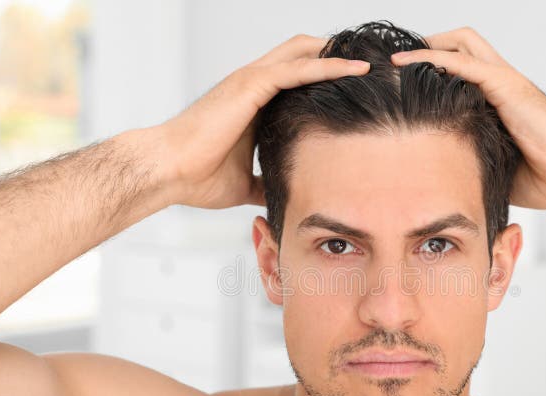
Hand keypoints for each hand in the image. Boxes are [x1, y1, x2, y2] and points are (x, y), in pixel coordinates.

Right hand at [157, 35, 370, 208]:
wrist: (169, 172)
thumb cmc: (198, 176)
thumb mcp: (245, 182)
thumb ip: (266, 180)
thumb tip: (282, 194)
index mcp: (254, 102)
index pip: (298, 77)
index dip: (327, 76)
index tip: (360, 88)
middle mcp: (254, 84)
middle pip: (304, 54)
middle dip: (338, 55)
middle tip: (374, 67)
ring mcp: (251, 80)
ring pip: (305, 52)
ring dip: (340, 54)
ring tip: (376, 63)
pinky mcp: (250, 85)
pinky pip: (298, 69)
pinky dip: (328, 66)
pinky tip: (355, 69)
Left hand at [391, 27, 545, 209]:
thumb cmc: (545, 175)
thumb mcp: (494, 164)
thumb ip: (471, 158)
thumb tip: (441, 177)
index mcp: (500, 99)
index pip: (463, 68)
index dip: (433, 69)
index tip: (402, 85)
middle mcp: (501, 82)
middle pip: (461, 44)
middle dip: (427, 46)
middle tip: (398, 64)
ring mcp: (503, 80)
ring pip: (460, 43)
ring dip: (425, 47)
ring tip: (394, 60)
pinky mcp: (504, 85)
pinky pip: (459, 63)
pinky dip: (429, 59)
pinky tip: (402, 64)